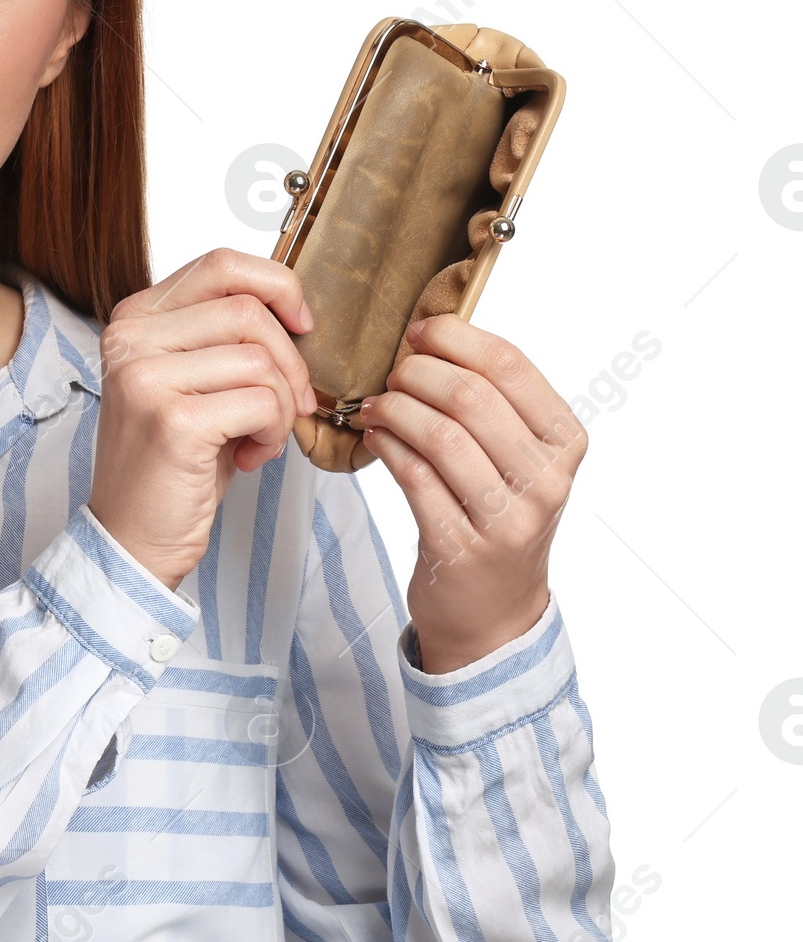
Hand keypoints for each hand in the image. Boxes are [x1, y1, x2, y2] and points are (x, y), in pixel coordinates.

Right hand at [88, 248, 316, 591]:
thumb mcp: (193, 383)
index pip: (221, 265)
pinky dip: (273, 432)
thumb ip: (226, 337)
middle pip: (248, 310)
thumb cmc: (171, 464)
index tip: (302, 325)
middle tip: (292, 405)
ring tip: (260, 438)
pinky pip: (261, 401)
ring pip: (260, 359)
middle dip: (290, 361)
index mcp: (133, 319)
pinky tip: (253, 456)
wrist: (131, 537)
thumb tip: (295, 309)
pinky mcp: (172, 419)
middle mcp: (130, 339)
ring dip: (281, 405)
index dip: (277, 286)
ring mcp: (146, 377)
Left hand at [356, 313, 587, 672]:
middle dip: (417, 373)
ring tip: (377, 406)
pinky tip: (375, 437)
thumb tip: (431, 335)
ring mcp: (506, 519)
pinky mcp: (460, 547)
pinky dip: (386, 447)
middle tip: (394, 374)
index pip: (510, 366)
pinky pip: (414, 478)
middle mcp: (545, 480)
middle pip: (469, 397)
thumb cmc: (500, 517)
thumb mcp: (519, 458)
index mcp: (565, 442)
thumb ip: (493, 402)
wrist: (495, 611)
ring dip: (395, 409)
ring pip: (439, 436)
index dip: (454, 337)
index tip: (419, 331)